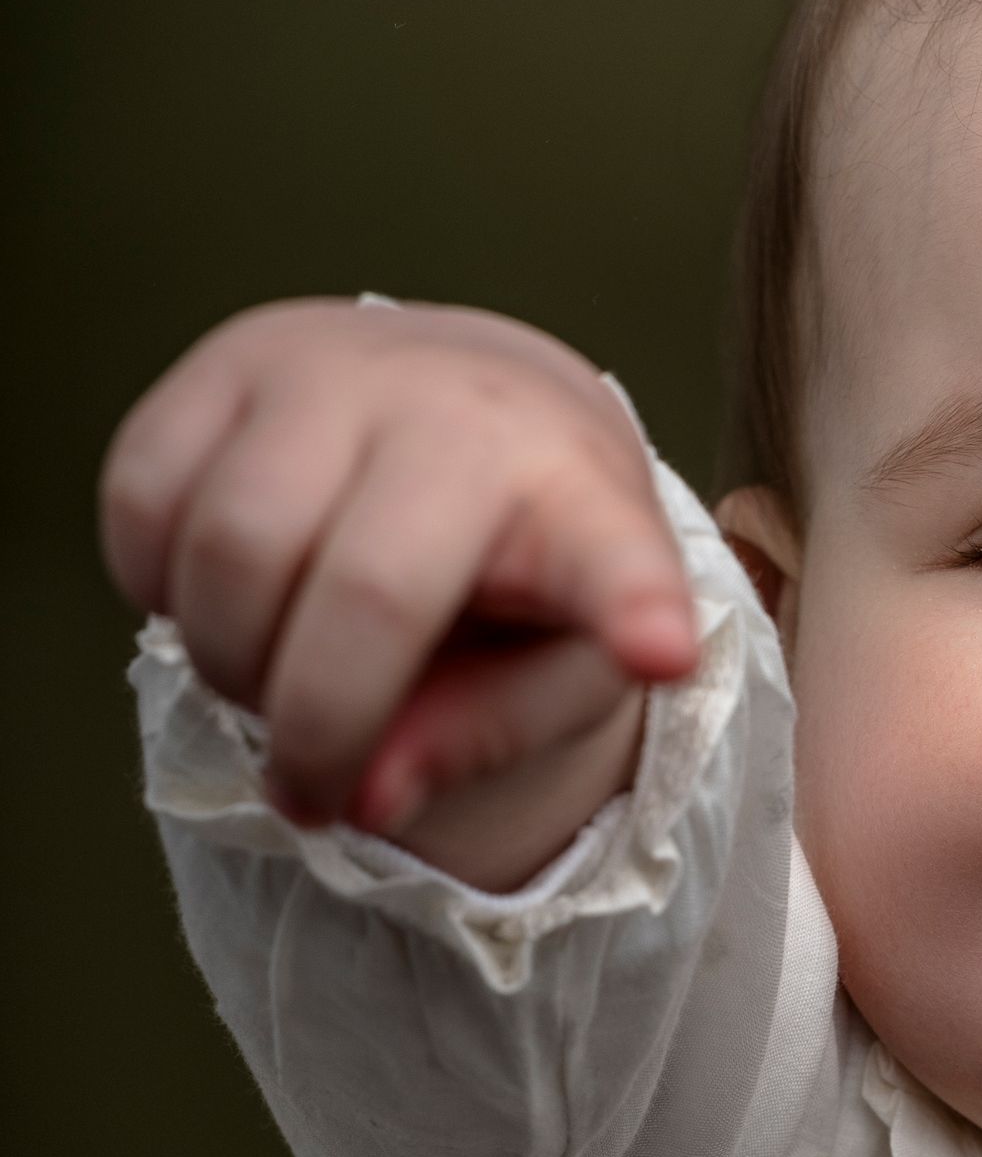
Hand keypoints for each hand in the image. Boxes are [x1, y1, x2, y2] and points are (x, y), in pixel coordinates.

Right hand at [99, 297, 698, 846]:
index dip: (632, 606)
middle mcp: (460, 408)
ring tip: (270, 682)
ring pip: (228, 550)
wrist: (478, 405)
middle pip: (358, 599)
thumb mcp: (550, 671)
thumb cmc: (523, 563)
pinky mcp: (227, 357)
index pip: (612, 556)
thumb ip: (478, 742)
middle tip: (313, 786)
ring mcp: (333, 364)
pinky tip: (223, 598)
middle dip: (315, 729)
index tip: (661, 650)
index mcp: (579, 498)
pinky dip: (157, 587)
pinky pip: (145, 502)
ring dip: (227, 660)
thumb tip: (361, 799)